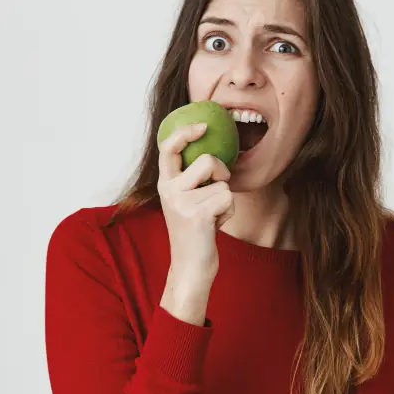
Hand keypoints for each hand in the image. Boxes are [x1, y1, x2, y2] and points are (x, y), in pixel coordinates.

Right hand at [156, 123, 233, 324]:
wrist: (190, 267)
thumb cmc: (195, 232)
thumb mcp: (186, 201)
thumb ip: (192, 179)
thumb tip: (212, 152)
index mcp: (165, 184)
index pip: (168, 148)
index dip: (185, 132)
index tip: (203, 126)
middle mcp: (169, 190)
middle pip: (207, 160)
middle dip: (222, 173)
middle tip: (216, 192)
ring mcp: (182, 202)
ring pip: (222, 183)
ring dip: (225, 199)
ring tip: (211, 215)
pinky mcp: (198, 215)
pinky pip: (228, 199)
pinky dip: (228, 212)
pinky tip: (215, 225)